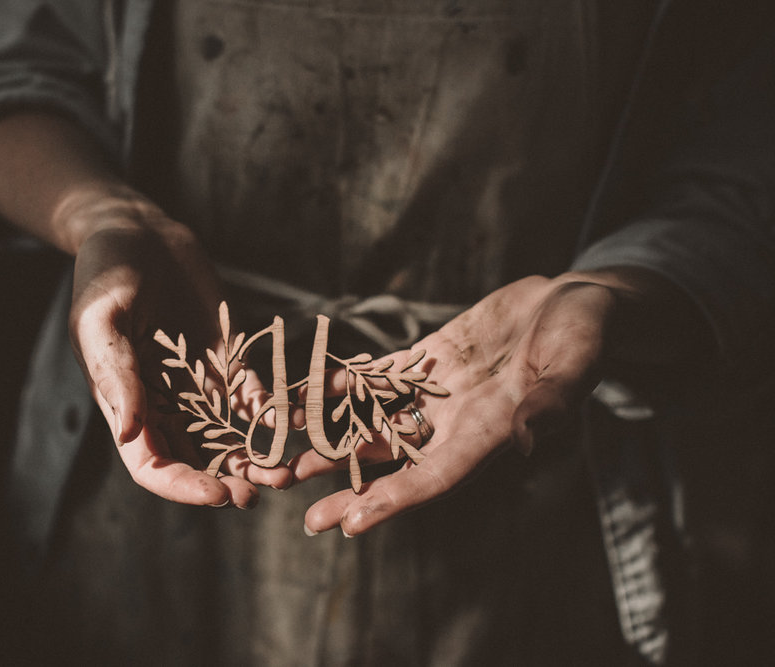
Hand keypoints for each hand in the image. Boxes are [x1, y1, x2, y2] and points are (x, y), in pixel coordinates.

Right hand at [68, 205, 292, 508]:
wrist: (138, 232)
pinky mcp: (227, 360)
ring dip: (257, 457)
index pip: (153, 467)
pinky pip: (255, 395)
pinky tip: (303, 420)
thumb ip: (114, 374)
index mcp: (127, 405)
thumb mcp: (99, 320)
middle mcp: (164, 405)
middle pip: (197, 461)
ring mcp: (199, 385)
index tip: (217, 494)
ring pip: (231, 437)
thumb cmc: (105, 273)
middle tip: (262, 490)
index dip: (184, 487)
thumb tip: (129, 433)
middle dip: (229, 481)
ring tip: (289, 472)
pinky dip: (277, 411)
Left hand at [292, 270, 699, 535]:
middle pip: (392, 461)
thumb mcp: (575, 367)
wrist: (571, 303)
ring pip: (374, 422)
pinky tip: (307, 392)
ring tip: (287, 458)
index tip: (349, 524)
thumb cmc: (585, 336)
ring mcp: (436, 390)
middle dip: (347, 485)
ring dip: (332, 438)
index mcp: (489, 432)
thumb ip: (550, 402)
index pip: (433, 478)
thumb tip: (528, 440)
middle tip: (302, 511)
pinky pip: (377, 375)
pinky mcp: (427, 356)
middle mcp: (455, 421)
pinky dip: (343, 384)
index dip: (392, 501)